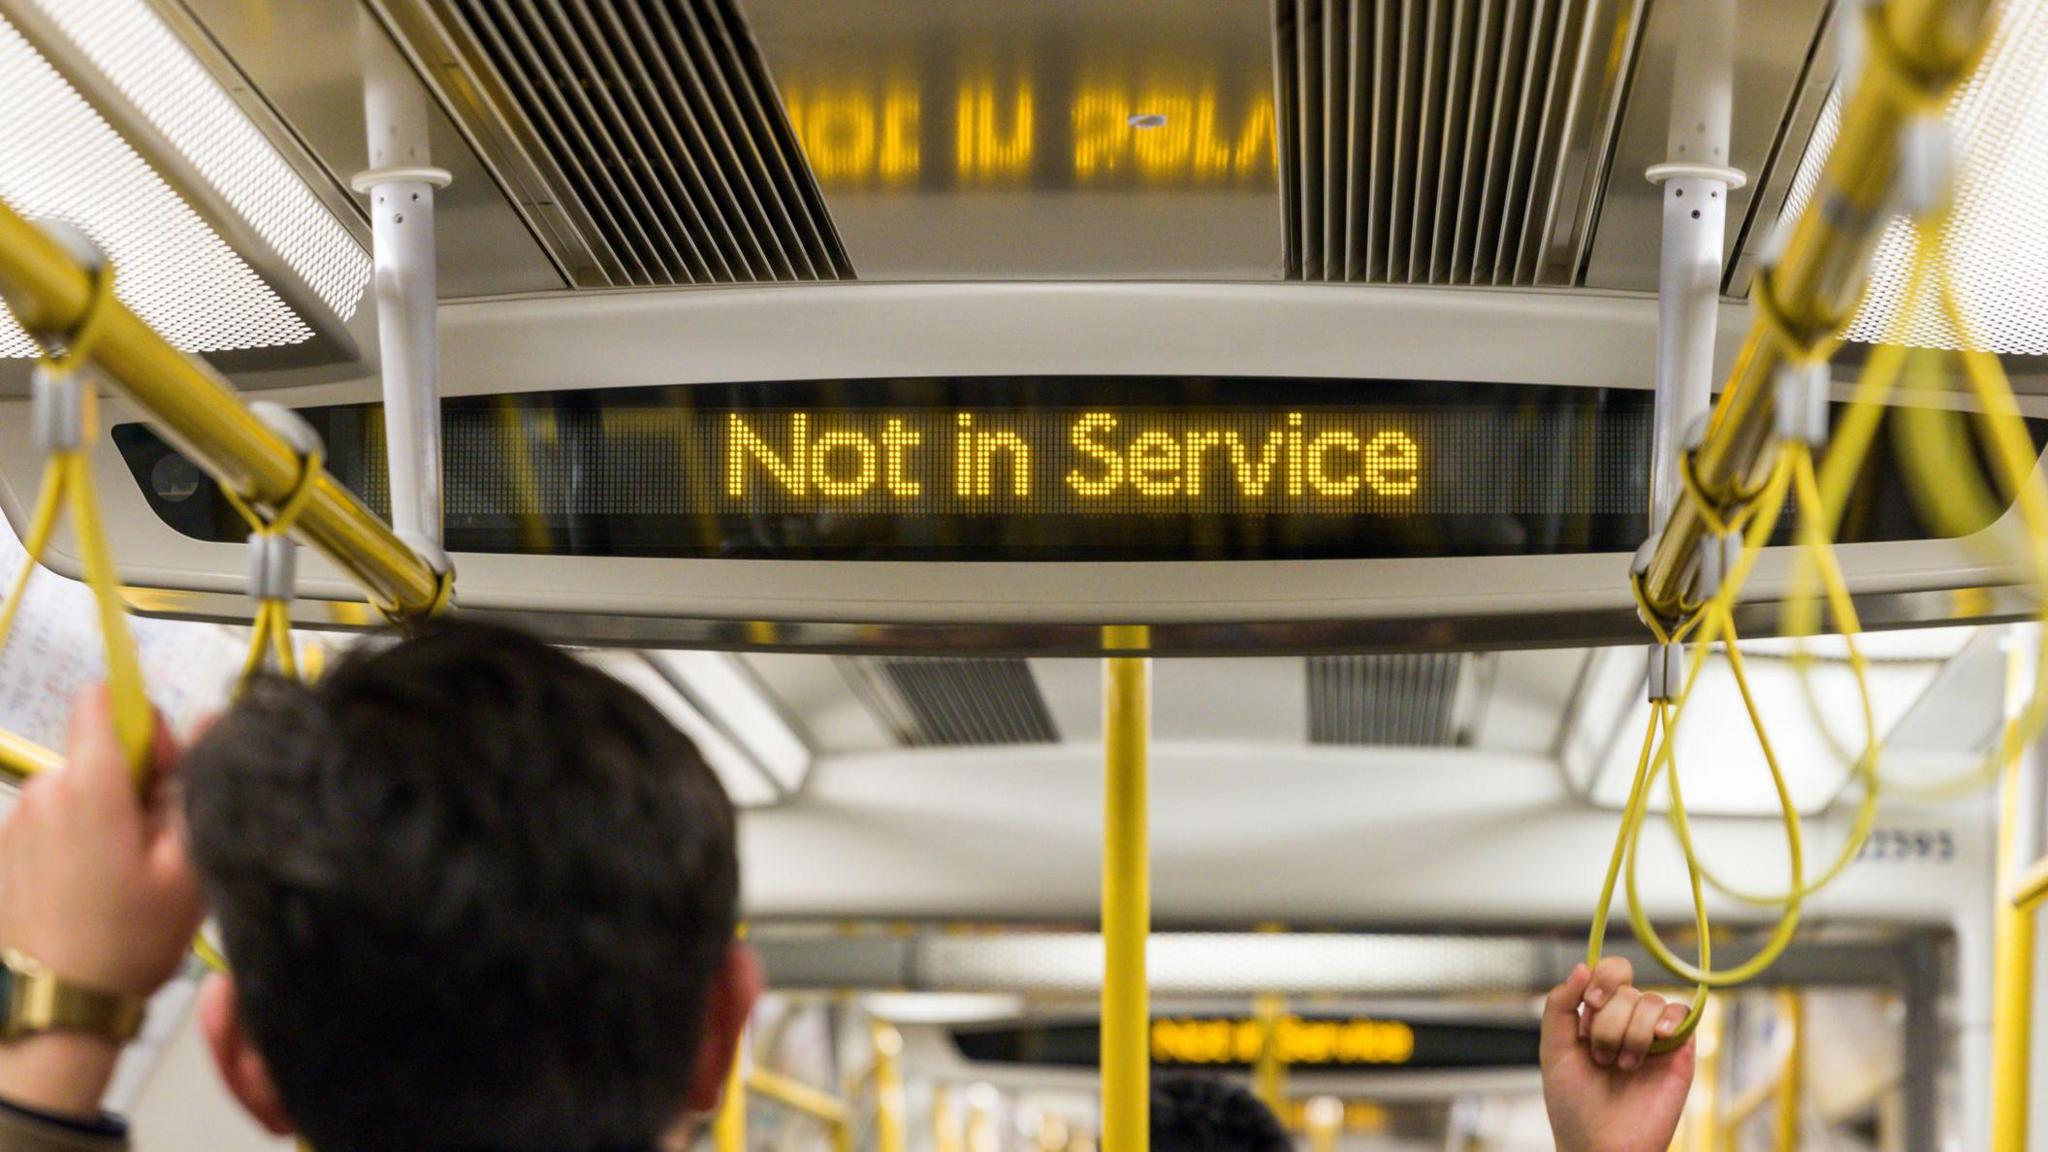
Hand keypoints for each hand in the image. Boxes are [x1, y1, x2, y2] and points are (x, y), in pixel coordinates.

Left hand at [0, 688, 206, 1116]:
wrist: (60, 1005)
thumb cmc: (132, 936)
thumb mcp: (190, 864)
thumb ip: (198, 785)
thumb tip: (213, 719)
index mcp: (92, 784)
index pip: (106, 699)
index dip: (147, 724)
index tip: (168, 776)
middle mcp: (45, 790)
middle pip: (98, 752)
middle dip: (132, 783)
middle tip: (156, 846)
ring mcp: (17, 821)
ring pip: (77, 791)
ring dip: (104, 816)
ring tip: (124, 877)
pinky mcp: (4, 851)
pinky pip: (53, 823)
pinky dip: (75, 843)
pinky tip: (91, 892)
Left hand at [1541, 958, 1696, 1151]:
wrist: (1602, 1146)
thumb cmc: (1574, 1106)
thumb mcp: (1554, 1050)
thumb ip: (1559, 1005)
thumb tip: (1582, 966)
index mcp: (1596, 1017)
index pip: (1607, 972)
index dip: (1601, 979)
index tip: (1589, 1006)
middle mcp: (1627, 1022)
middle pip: (1627, 988)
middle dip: (1609, 1020)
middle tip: (1601, 1055)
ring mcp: (1654, 1037)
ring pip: (1652, 1001)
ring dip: (1632, 1033)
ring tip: (1623, 1066)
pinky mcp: (1679, 1053)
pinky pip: (1684, 1014)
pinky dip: (1670, 1020)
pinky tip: (1657, 1040)